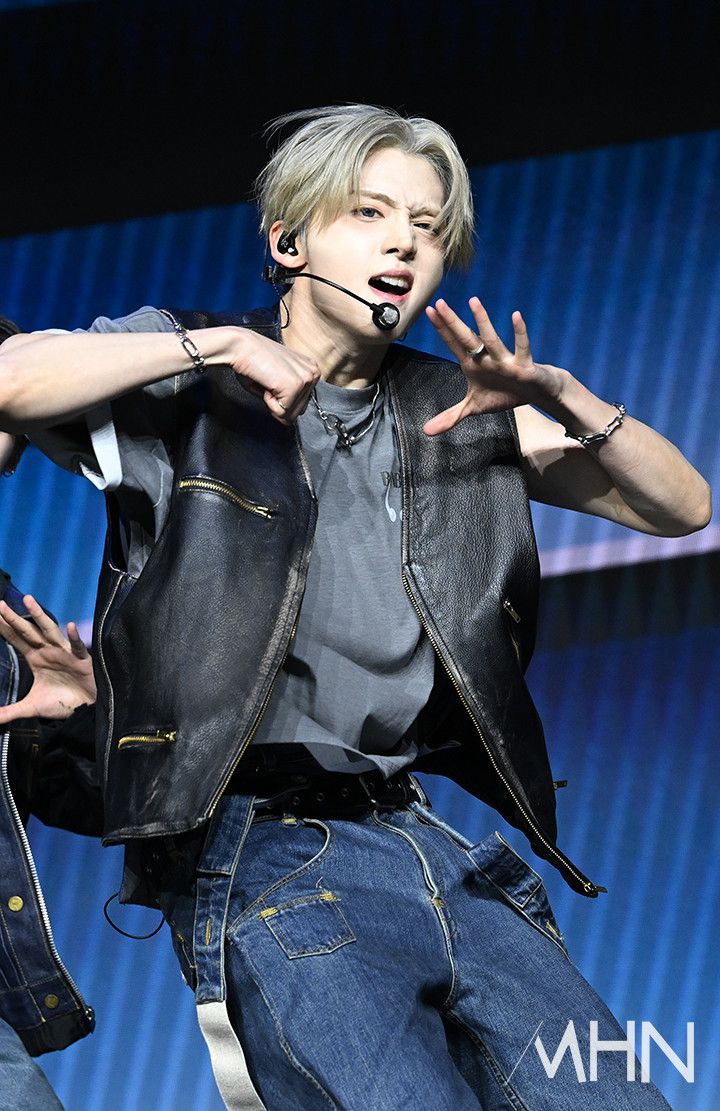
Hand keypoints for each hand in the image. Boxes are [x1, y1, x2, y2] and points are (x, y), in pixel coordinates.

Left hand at [0, 595, 95, 722]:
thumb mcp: (31, 707)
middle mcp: (48, 651)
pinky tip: (71, 626)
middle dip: (14, 618)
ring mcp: (65, 653)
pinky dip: (75, 638)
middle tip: (0, 604)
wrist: (85, 709)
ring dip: (39, 616)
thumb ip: (10, 711)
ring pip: (50, 631)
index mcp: (36, 659)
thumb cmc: (61, 703)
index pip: (17, 640)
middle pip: (28, 631)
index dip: (5, 628)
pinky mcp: (82, 660)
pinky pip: (78, 647)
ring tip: (29, 600)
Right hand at [229, 328, 320, 425]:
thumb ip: (288, 399)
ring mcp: (306, 379)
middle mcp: (313, 373)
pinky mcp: (294, 386)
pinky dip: (268, 402)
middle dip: (279, 402)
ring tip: (268, 381)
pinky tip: (266, 382)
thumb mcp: (278, 381)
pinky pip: (281, 411)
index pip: (302, 404)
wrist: (241, 347)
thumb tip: (289, 420)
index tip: (273, 381)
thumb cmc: (253, 360)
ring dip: (273, 402)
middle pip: (299, 411)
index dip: (282, 399)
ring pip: (290, 414)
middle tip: (269, 381)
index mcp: (311, 370)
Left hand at [423, 297, 565, 435]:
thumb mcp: (475, 408)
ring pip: (491, 339)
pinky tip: (516, 316)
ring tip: (473, 301)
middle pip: (466, 338)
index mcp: (473, 365)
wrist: (536, 392)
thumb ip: (451, 417)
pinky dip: (520, 333)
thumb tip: (425, 431)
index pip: (453, 345)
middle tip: (439, 303)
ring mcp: (504, 360)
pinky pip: (522, 347)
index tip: (428, 312)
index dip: (441, 330)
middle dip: (452, 323)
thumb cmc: (504, 393)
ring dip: (482, 322)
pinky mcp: (523, 365)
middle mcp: (486, 358)